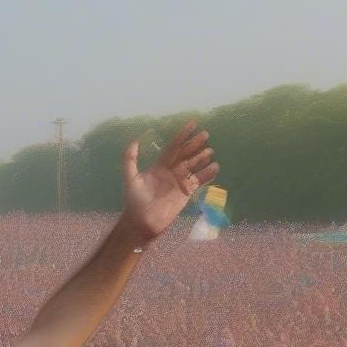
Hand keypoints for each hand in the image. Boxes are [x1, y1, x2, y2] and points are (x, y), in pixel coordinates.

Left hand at [122, 122, 218, 242]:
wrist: (142, 222)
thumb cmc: (134, 201)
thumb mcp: (130, 179)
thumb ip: (131, 160)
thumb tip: (135, 140)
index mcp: (158, 166)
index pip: (173, 147)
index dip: (182, 136)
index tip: (192, 124)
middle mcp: (170, 172)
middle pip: (185, 154)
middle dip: (195, 144)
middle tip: (205, 134)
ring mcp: (179, 182)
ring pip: (194, 166)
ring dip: (202, 158)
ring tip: (210, 150)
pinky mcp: (186, 193)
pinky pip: (199, 181)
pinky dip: (207, 174)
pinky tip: (215, 167)